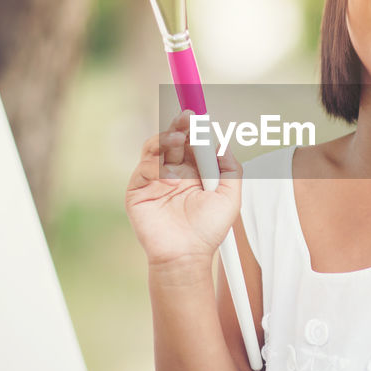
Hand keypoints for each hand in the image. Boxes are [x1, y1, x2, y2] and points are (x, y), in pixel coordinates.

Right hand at [125, 110, 241, 270]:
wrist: (186, 255)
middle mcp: (174, 171)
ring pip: (155, 148)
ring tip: (179, 140)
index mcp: (194, 171)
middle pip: (173, 138)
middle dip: (180, 125)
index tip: (200, 116)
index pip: (192, 141)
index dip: (195, 127)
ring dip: (167, 139)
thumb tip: (223, 144)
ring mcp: (154, 179)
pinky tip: (168, 174)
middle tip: (188, 118)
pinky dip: (154, 164)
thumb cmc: (208, 231)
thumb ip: (231, 169)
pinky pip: (143, 167)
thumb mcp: (230, 197)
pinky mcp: (138, 189)